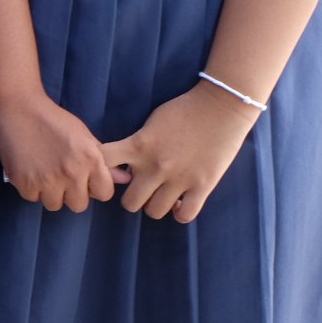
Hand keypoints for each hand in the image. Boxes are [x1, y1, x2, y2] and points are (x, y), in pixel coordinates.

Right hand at [0, 87, 127, 211]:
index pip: (104, 194)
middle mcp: (71, 173)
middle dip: (73, 194)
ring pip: (55, 205)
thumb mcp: (84, 135)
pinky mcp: (24, 182)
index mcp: (90, 160)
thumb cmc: (54, 119)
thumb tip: (125, 179)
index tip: (85, 178)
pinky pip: (33, 198)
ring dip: (51, 193)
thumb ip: (104, 160)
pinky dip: (32, 188)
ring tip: (45, 173)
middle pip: (79, 205)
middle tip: (63, 176)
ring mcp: (46, 180)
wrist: (18, 107)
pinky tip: (31, 170)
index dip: (96, 187)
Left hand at [101, 82, 261, 222]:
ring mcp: (179, 178)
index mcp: (138, 146)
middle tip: (143, 189)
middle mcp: (155, 166)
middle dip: (133, 197)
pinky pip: (184, 216)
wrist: (220, 106)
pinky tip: (181, 201)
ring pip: (154, 212)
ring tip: (163, 194)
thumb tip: (127, 168)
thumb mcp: (151, 123)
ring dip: (156, 204)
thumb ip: (137, 145)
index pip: (103, 163)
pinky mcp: (202, 186)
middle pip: (129, 203)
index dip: (101, 171)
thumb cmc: (183, 110)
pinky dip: (180, 212)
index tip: (110, 173)